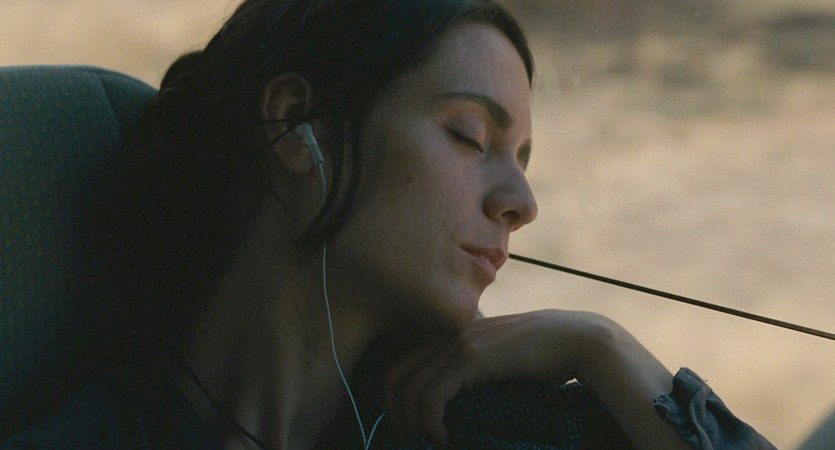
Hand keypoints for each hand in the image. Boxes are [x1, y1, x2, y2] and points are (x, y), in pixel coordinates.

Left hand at [382, 309, 611, 447]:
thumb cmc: (541, 357)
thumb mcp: (496, 360)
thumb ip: (471, 371)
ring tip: (433, 441)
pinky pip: (431, 396)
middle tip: (414, 437)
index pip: (399, 365)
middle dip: (396, 414)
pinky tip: (445, 438)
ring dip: (414, 424)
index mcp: (450, 332)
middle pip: (394, 377)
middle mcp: (447, 333)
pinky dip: (430, 423)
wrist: (577, 340)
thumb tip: (453, 405)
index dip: (395, 399)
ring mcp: (458, 342)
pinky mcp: (471, 356)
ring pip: (409, 389)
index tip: (411, 426)